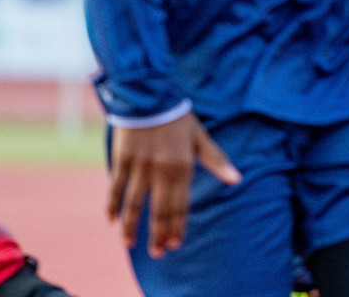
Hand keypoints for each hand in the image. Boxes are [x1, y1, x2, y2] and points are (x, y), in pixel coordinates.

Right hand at [107, 110, 241, 257]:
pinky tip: (112, 220)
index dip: (177, 226)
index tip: (175, 244)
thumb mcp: (200, 137)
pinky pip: (116, 188)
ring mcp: (140, 167)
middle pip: (159, 210)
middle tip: (158, 253)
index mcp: (182, 167)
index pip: (180, 205)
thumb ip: (216, 160)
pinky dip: (113, 205)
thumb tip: (237, 179)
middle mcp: (161, 171)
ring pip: (135, 204)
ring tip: (130, 243)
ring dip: (132, 226)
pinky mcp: (122, 160)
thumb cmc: (177, 117)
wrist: (150, 95)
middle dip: (158, 234)